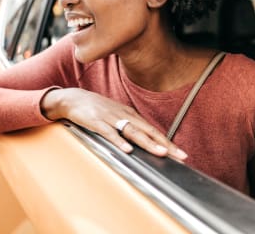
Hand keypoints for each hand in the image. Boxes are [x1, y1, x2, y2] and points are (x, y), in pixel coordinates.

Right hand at [41, 88, 187, 160]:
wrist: (74, 98)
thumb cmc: (96, 109)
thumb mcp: (116, 115)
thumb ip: (128, 126)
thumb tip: (143, 140)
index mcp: (129, 114)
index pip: (151, 129)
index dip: (166, 141)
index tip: (180, 152)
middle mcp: (123, 115)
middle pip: (147, 130)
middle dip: (164, 144)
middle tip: (179, 155)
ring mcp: (110, 118)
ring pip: (132, 131)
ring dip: (147, 142)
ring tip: (160, 152)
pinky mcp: (96, 122)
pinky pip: (109, 133)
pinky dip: (119, 141)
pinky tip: (127, 149)